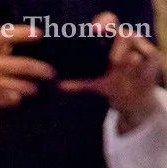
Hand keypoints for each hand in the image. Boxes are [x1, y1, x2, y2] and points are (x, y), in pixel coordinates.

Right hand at [0, 25, 55, 113]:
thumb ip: (0, 47)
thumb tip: (23, 41)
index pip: (5, 35)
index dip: (22, 33)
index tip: (39, 33)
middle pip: (16, 65)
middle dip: (37, 69)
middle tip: (50, 72)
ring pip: (10, 85)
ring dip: (25, 87)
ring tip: (34, 89)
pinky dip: (10, 99)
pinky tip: (17, 99)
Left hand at [60, 11, 161, 131]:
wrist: (133, 100)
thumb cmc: (114, 85)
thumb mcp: (96, 84)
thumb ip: (79, 82)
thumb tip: (60, 84)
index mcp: (112, 40)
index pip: (109, 21)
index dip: (103, 22)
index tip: (95, 29)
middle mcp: (128, 39)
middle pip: (124, 35)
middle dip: (117, 50)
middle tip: (113, 62)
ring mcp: (142, 47)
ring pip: (135, 52)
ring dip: (129, 65)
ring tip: (125, 75)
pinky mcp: (153, 58)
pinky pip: (147, 61)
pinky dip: (140, 73)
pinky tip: (136, 79)